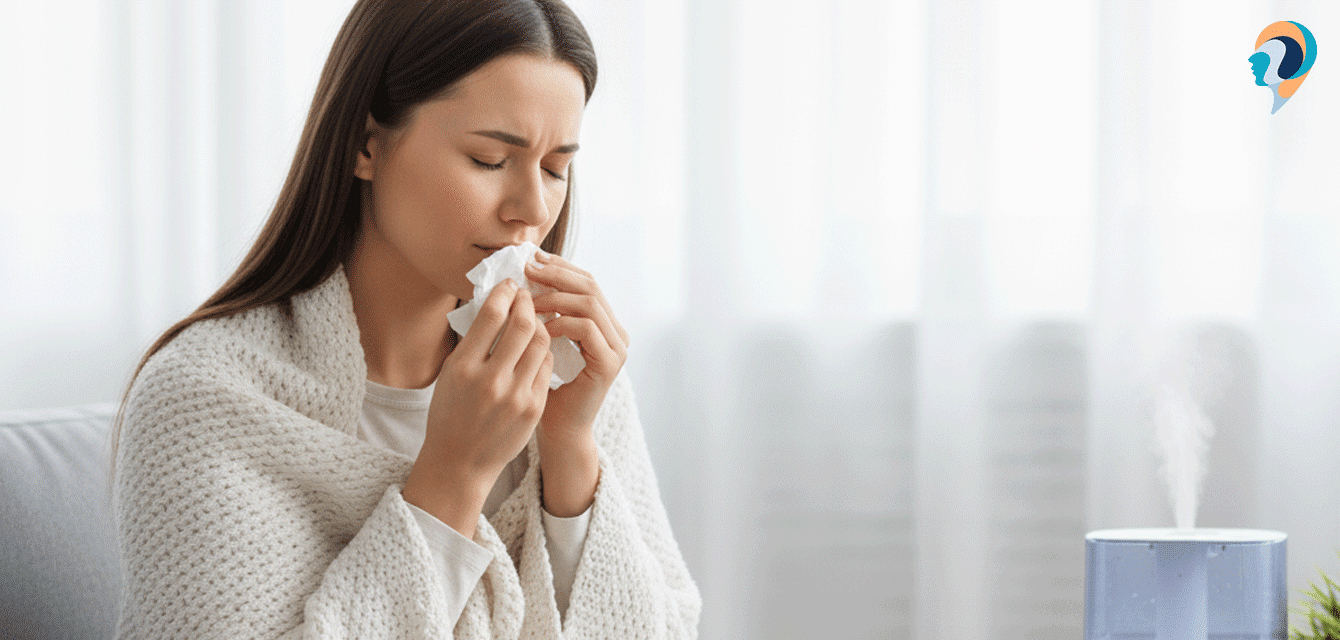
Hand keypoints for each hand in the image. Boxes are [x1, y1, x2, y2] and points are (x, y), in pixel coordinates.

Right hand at [402, 279, 553, 535]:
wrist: (460, 463)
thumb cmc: (451, 413)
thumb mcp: (451, 374)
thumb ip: (474, 342)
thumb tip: (497, 303)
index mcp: (463, 367)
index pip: (492, 314)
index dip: (505, 292)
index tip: (509, 283)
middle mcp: (491, 380)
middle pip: (523, 324)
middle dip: (528, 302)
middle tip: (527, 295)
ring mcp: (516, 396)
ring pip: (541, 343)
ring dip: (540, 324)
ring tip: (535, 318)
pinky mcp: (534, 408)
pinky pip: (546, 366)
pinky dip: (543, 350)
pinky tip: (538, 346)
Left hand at [526, 252, 628, 443]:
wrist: (556, 430)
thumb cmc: (543, 387)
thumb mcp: (541, 340)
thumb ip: (542, 312)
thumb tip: (523, 275)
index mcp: (603, 324)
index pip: (585, 282)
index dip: (559, 267)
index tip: (531, 258)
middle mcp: (616, 333)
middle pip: (590, 286)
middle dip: (557, 274)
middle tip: (528, 268)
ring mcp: (617, 348)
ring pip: (590, 303)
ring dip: (556, 296)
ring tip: (529, 298)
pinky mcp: (610, 363)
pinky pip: (586, 329)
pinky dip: (561, 322)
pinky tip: (539, 325)